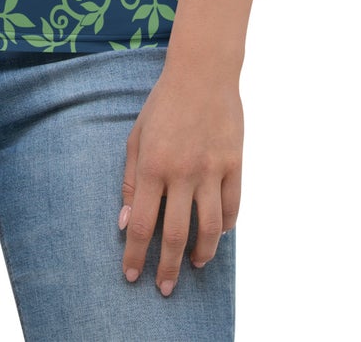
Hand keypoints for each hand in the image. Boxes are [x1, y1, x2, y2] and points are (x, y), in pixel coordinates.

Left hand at [118, 59, 241, 295]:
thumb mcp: (137, 137)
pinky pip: (232, 207)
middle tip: (164, 288)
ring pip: (210, 228)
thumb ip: (131, 180)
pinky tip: (217, 235)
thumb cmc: (163, 104)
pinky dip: (225, 228)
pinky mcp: (234, 164)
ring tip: (194, 264)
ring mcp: (211, 169)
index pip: (143, 223)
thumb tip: (126, 222)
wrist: (202, 73)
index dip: (136, 254)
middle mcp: (182, 172)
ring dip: (202, 254)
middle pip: (175, 234)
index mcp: (153, 165)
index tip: (132, 276)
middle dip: (167, 267)